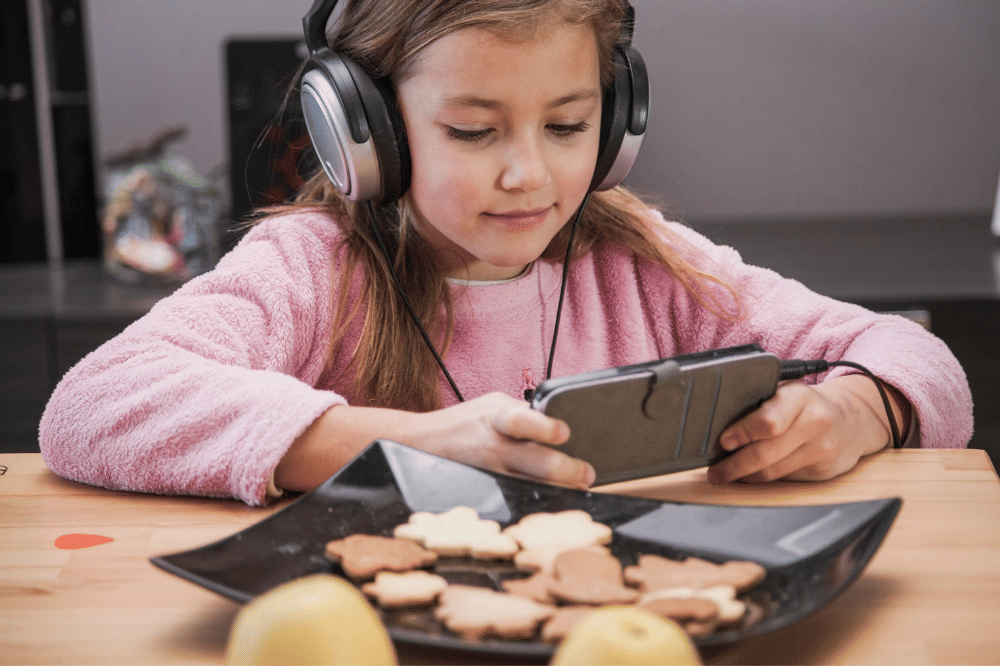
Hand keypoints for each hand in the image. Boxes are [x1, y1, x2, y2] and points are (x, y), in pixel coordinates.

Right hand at [404, 392, 595, 488]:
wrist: (420, 443)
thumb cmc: (466, 422)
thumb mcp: (492, 405)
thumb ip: (524, 413)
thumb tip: (561, 422)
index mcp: (496, 419)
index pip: (521, 421)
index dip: (544, 427)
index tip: (564, 432)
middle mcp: (493, 448)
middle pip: (536, 463)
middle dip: (568, 470)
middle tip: (587, 473)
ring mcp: (491, 475)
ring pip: (532, 487)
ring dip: (559, 489)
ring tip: (579, 487)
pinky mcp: (488, 493)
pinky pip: (520, 498)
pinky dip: (539, 499)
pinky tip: (555, 499)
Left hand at [707, 375, 900, 483]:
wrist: (854, 420)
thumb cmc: (808, 406)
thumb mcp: (788, 393)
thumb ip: (761, 405)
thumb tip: (720, 424)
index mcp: (799, 397)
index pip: (768, 421)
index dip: (742, 433)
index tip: (723, 442)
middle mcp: (813, 423)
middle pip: (766, 452)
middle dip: (735, 465)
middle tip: (716, 471)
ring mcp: (821, 449)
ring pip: (773, 471)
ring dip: (745, 476)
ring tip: (726, 475)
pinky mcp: (823, 471)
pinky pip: (785, 479)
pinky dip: (765, 479)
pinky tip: (753, 475)